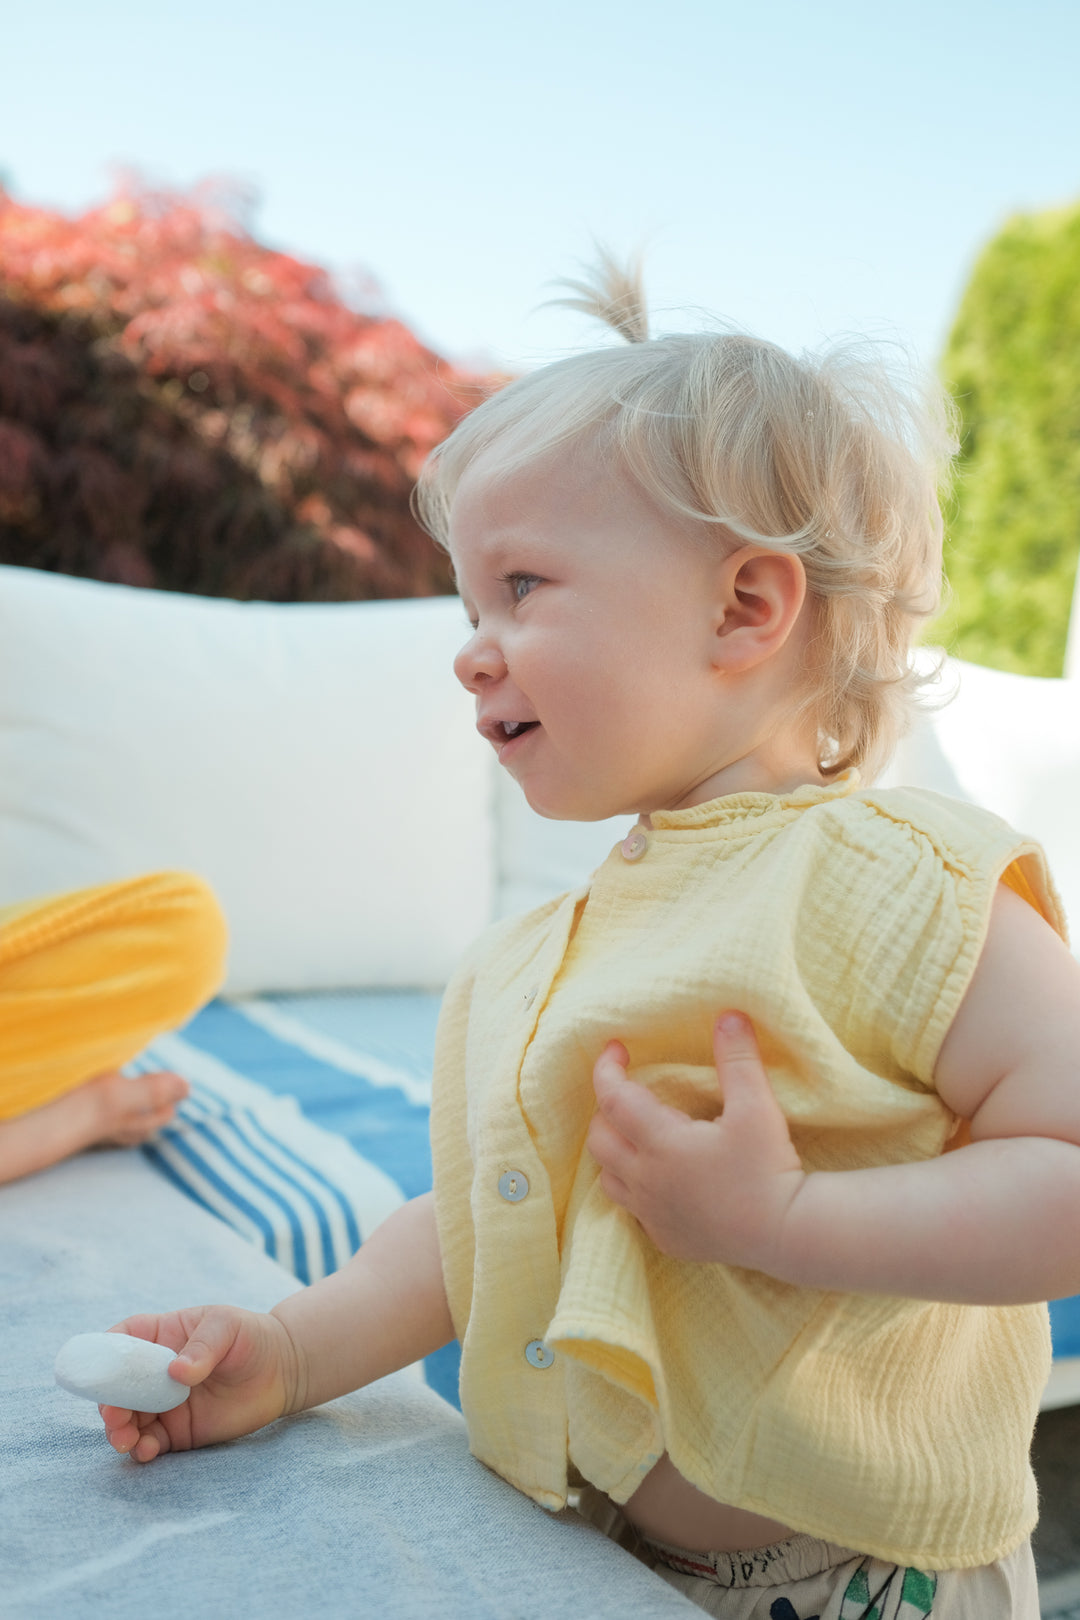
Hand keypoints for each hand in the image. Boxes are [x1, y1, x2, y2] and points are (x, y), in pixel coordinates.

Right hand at [100, 1306, 300, 1462]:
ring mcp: (163, 1404)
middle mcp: (154, 1372)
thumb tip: (176, 1371)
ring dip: (119, 1431)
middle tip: (114, 1417)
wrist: (282, 1371)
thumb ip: (203, 1347)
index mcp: (160, 1336)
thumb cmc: (251, 1337)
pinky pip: (150, 1442)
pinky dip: (141, 1449)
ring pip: (128, 1419)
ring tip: (126, 1441)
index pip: (122, 1340)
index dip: (105, 1354)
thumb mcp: (228, 1327)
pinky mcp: (178, 1432)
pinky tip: (145, 1451)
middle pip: (117, 1387)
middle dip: (109, 1402)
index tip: (99, 1372)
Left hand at [586, 1013, 805, 1270]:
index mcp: (661, 1144)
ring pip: (609, 1178)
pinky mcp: (666, 1239)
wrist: (787, 1233)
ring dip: (615, 1151)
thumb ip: (738, 1060)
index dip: (607, 1069)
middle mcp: (647, 1181)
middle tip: (632, 1092)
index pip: (612, 1099)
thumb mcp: (758, 1107)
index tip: (615, 1048)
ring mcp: (653, 1214)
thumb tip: (728, 1015)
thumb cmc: (769, 1167)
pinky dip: (635, 1187)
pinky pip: (634, 1210)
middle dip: (606, 1110)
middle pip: (599, 1140)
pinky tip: (661, 1178)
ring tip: (640, 1134)